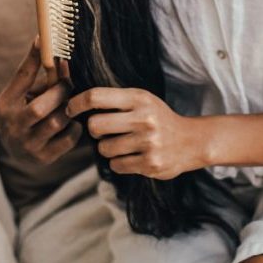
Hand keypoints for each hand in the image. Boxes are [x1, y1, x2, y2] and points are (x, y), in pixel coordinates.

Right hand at [0, 35, 82, 164]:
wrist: (18, 152)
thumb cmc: (24, 113)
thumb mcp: (22, 94)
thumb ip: (36, 75)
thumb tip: (51, 46)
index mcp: (5, 105)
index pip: (21, 77)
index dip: (35, 58)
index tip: (45, 39)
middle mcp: (12, 126)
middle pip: (41, 107)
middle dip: (59, 91)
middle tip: (68, 83)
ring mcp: (27, 145)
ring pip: (57, 122)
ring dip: (68, 108)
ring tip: (69, 103)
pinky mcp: (43, 158)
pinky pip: (68, 139)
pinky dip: (74, 127)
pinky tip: (71, 121)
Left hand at [66, 87, 207, 178]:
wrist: (192, 141)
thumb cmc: (157, 117)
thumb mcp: (141, 100)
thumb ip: (114, 100)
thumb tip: (76, 105)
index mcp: (138, 98)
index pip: (96, 97)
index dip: (76, 103)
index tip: (70, 109)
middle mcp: (143, 118)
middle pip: (94, 125)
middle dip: (94, 130)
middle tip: (103, 131)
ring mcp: (147, 142)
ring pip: (104, 148)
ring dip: (107, 148)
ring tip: (122, 143)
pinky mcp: (150, 163)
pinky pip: (116, 165)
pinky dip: (118, 162)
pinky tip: (131, 156)